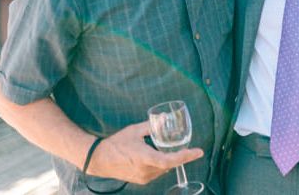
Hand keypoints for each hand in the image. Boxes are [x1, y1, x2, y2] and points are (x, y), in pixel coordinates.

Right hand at [88, 121, 202, 184]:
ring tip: (164, 148)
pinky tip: (155, 155)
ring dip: (168, 160)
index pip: (170, 160)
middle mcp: (147, 171)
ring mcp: (144, 177)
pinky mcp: (141, 180)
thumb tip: (165, 118)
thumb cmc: (117, 143)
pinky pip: (157, 172)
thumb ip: (151, 126)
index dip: (185, 156)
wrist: (100, 160)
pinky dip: (160, 164)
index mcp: (145, 157)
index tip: (198, 152)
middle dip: (178, 156)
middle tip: (186, 148)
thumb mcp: (134, 130)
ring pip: (163, 169)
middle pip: (169, 164)